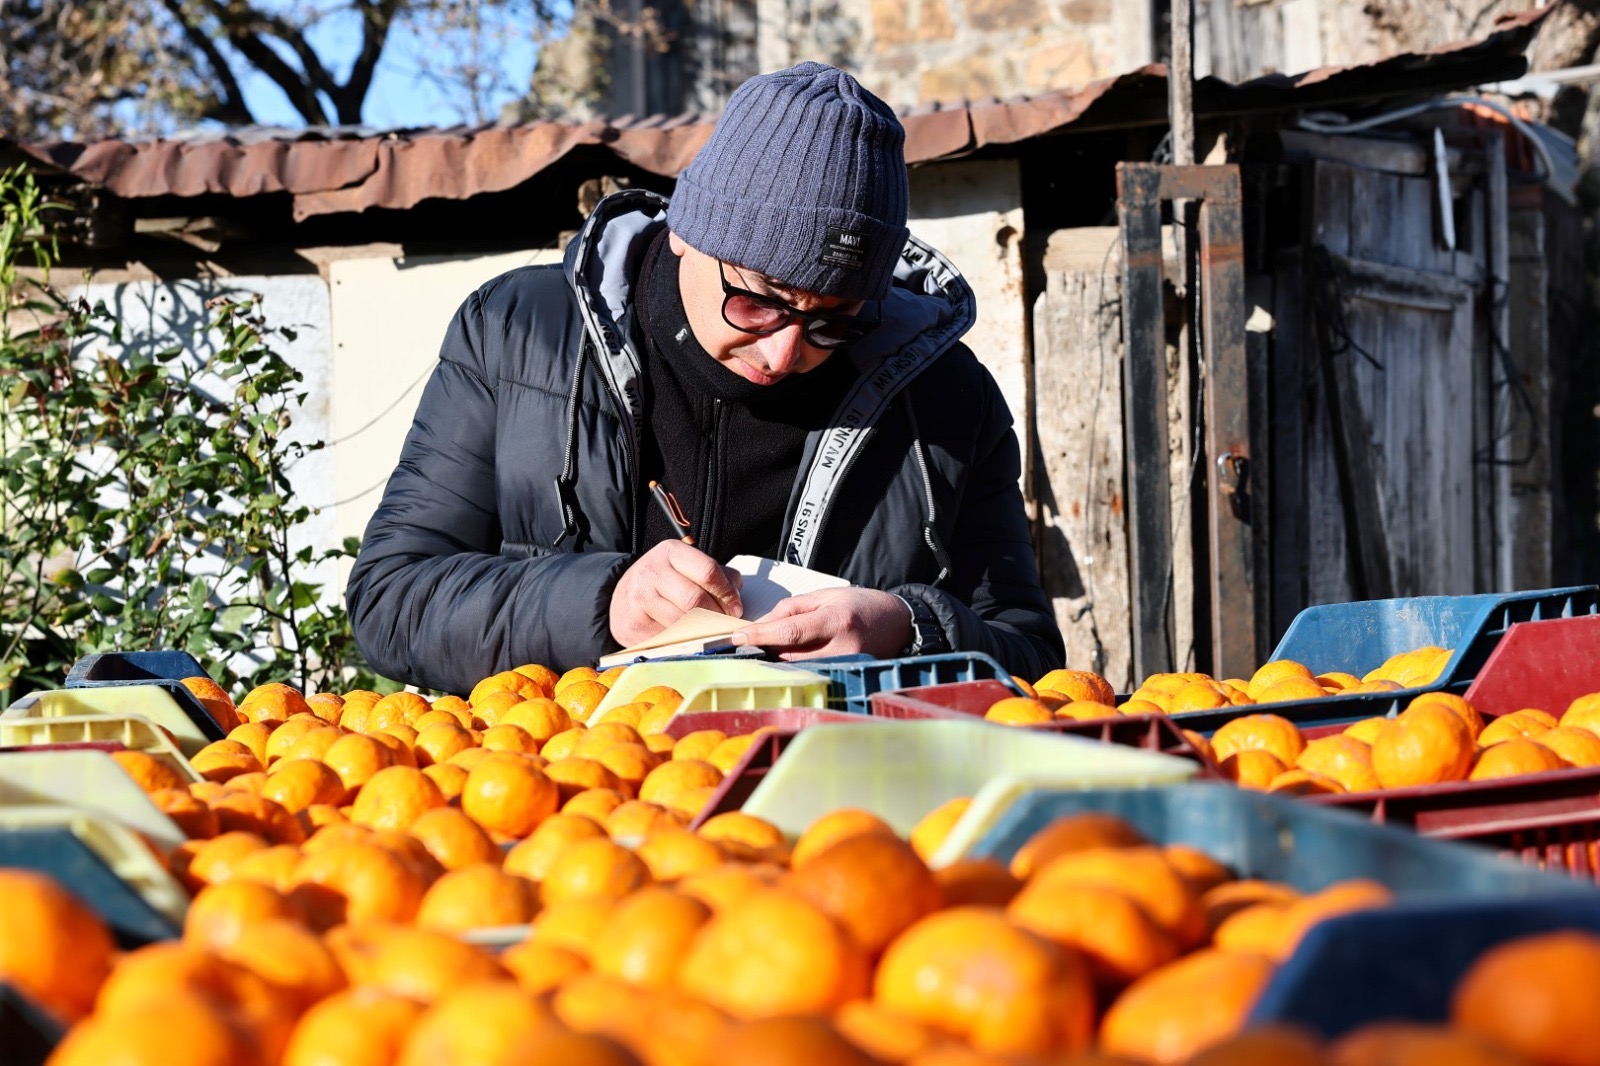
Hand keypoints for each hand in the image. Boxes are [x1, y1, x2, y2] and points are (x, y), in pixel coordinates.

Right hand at [610, 541, 743, 646]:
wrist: (622, 597)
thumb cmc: (664, 582)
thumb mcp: (687, 568)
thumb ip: (716, 575)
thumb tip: (736, 593)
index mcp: (671, 552)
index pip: (708, 571)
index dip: (727, 593)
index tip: (735, 608)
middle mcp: (652, 571)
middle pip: (695, 599)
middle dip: (717, 615)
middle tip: (725, 623)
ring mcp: (640, 598)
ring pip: (683, 621)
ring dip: (703, 631)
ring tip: (710, 631)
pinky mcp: (634, 623)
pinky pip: (669, 638)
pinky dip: (684, 641)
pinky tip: (689, 638)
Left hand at [730, 588, 911, 659]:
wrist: (898, 623)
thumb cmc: (861, 605)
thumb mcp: (825, 595)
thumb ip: (791, 609)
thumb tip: (761, 625)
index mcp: (836, 620)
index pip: (789, 632)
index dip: (759, 635)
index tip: (737, 637)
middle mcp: (843, 647)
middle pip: (789, 656)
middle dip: (764, 650)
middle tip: (747, 643)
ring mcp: (847, 667)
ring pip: (797, 670)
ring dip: (776, 661)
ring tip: (766, 650)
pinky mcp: (847, 678)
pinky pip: (811, 675)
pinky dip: (794, 669)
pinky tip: (786, 661)